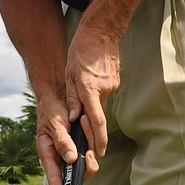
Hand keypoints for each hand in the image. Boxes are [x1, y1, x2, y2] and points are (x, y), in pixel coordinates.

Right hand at [35, 94, 97, 184]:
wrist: (60, 94)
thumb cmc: (52, 109)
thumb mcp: (54, 124)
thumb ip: (62, 142)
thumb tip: (71, 160)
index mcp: (48, 154)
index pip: (54, 178)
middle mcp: (61, 157)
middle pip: (75, 176)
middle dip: (85, 168)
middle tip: (89, 153)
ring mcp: (73, 152)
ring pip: (87, 164)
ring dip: (90, 148)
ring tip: (83, 125)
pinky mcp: (82, 145)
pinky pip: (92, 150)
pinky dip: (93, 139)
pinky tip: (86, 123)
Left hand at [64, 23, 120, 159]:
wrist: (101, 31)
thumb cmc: (81, 50)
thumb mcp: (70, 74)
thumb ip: (73, 98)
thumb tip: (75, 119)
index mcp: (90, 89)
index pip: (97, 121)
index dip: (98, 139)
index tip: (100, 153)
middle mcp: (104, 89)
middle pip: (99, 116)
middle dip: (94, 130)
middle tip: (94, 147)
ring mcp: (112, 85)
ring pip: (101, 105)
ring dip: (93, 109)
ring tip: (83, 103)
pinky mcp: (115, 81)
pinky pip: (104, 95)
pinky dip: (97, 97)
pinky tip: (90, 87)